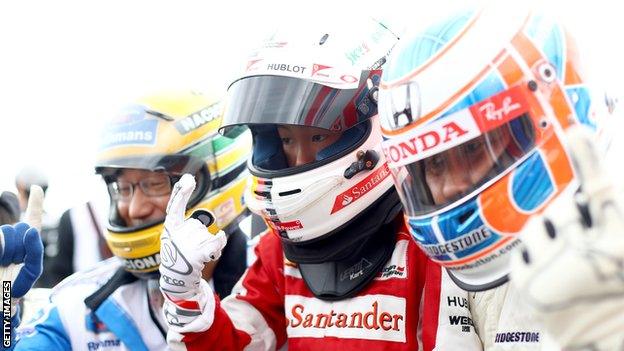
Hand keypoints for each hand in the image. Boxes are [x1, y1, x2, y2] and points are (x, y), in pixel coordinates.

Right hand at [0, 185, 43, 318]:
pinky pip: (0, 238)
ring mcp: (1, 241)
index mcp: (27, 242)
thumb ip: (35, 249)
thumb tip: (32, 230)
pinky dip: (2, 247)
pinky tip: (1, 259)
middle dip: (18, 246)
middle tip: (13, 263)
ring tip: (4, 264)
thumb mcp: (33, 269)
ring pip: (6, 233)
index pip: (33, 218)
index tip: (35, 187)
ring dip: (6, 250)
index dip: (35, 202)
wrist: (0, 298)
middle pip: (19, 229)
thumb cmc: (18, 285)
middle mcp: (12, 238)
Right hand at [159, 174, 225, 329]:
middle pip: (199, 226)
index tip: (188, 178)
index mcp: (170, 228)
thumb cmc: (179, 256)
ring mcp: (185, 245)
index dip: (181, 192)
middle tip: (192, 248)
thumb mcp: (175, 238)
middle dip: (200, 236)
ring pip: (208, 235)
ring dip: (209, 243)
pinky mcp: (196, 256)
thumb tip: (199, 213)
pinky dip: (220, 241)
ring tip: (198, 255)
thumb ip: (186, 225)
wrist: (177, 280)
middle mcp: (175, 235)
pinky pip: (215, 242)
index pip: (175, 207)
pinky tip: (219, 240)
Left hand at [510, 126, 623, 349]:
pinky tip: (550, 276)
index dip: (588, 158)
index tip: (575, 131)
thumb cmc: (612, 289)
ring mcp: (550, 271)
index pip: (605, 191)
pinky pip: (521, 247)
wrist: (596, 342)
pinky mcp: (525, 285)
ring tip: (568, 264)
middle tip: (585, 244)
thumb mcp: (617, 243)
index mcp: (621, 243)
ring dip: (552, 236)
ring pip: (538, 224)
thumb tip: (593, 182)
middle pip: (566, 208)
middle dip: (571, 216)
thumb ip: (607, 213)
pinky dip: (534, 255)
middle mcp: (585, 257)